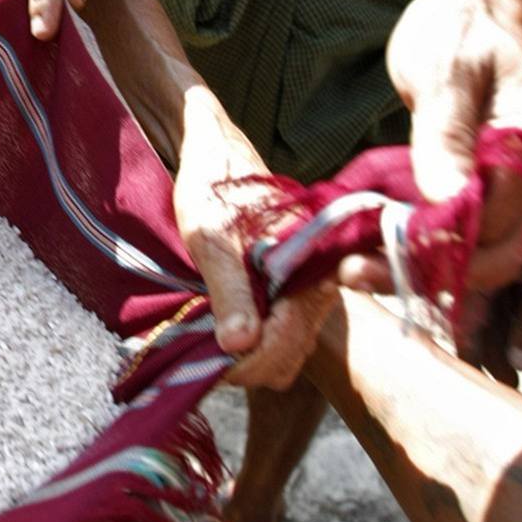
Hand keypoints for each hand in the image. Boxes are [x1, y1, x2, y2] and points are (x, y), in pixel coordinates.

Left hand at [171, 106, 335, 390]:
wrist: (218, 154)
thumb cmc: (214, 189)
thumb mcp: (211, 240)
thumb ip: (230, 293)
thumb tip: (239, 344)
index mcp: (306, 268)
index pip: (286, 342)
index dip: (249, 364)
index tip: (215, 367)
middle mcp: (316, 282)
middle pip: (288, 354)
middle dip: (248, 365)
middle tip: (205, 356)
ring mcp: (306, 288)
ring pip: (285, 350)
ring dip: (249, 356)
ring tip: (209, 341)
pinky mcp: (293, 289)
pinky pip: (280, 334)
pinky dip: (253, 342)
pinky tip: (223, 329)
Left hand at [384, 0, 521, 294]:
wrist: (479, 9)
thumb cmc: (458, 30)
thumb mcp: (443, 72)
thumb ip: (444, 136)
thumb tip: (446, 202)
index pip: (501, 218)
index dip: (438, 249)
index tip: (368, 260)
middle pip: (512, 253)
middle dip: (440, 281)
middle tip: (359, 281)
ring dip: (471, 301)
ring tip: (410, 319)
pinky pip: (516, 254)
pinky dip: (487, 286)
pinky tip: (462, 320)